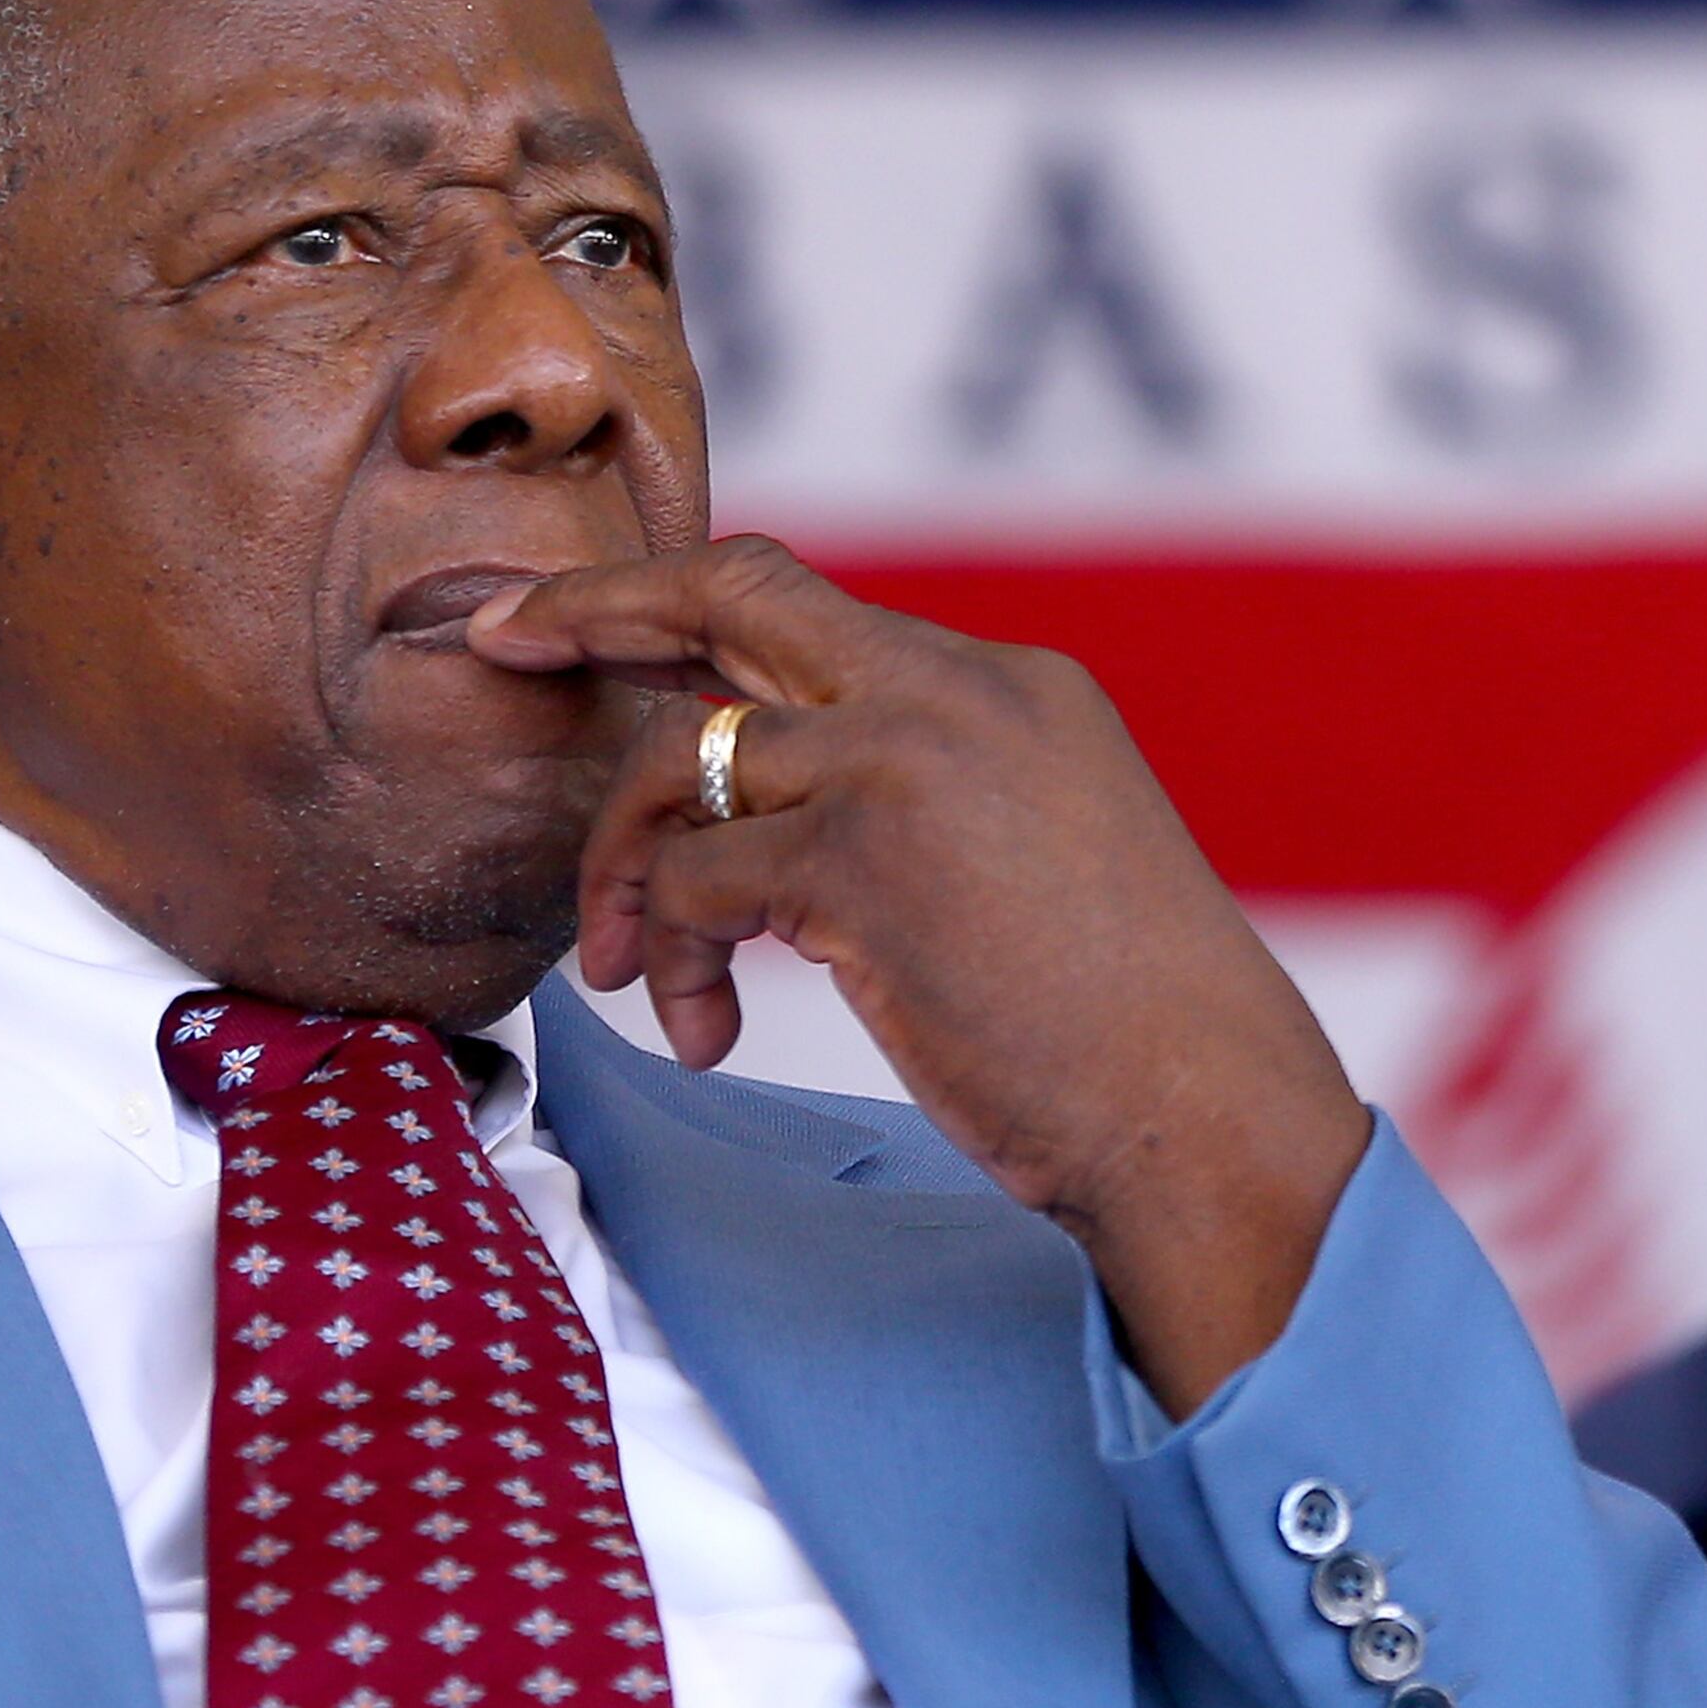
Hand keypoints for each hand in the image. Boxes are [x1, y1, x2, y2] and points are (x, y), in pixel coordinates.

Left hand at [469, 537, 1371, 1412]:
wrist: (1203, 1112)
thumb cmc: (1129, 1025)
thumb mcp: (1046, 845)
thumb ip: (929, 791)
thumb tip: (770, 807)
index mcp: (1010, 682)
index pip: (810, 605)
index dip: (685, 600)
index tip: (587, 619)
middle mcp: (955, 692)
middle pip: (733, 594)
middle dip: (597, 604)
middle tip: (504, 640)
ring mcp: (904, 764)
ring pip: (683, 765)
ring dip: (630, 876)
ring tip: (642, 978)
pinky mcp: (858, 861)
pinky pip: (695, 879)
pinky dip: (676, 957)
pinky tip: (710, 1034)